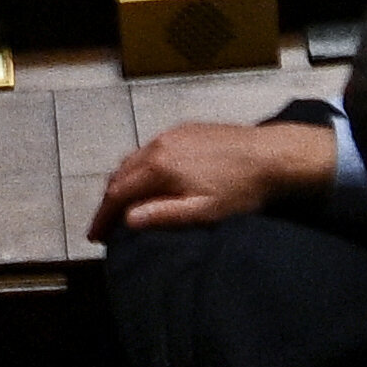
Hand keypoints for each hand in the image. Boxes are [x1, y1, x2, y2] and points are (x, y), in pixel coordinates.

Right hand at [89, 117, 340, 239]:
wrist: (271, 155)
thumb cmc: (239, 190)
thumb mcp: (202, 211)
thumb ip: (163, 214)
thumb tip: (126, 220)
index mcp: (159, 166)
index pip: (117, 192)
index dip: (103, 216)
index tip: (95, 237)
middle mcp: (159, 144)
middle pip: (121, 172)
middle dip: (109, 199)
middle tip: (106, 224)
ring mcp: (172, 133)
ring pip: (135, 157)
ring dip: (124, 181)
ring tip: (123, 204)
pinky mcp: (186, 129)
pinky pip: (151, 147)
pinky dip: (140, 166)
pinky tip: (150, 178)